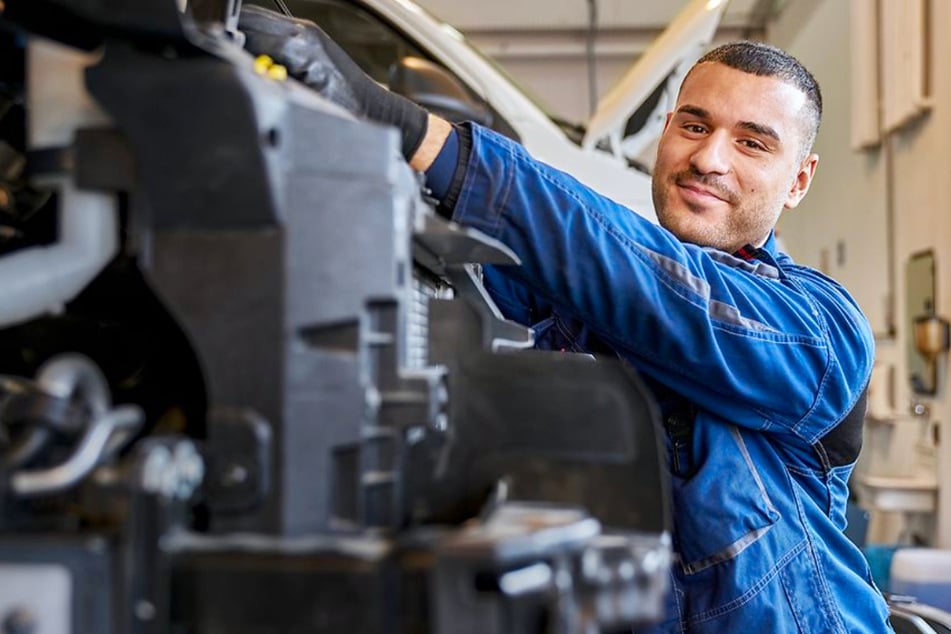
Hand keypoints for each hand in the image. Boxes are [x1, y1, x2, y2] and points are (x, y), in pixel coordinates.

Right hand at [238, 4, 428, 158]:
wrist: (375, 110)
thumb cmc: (347, 111)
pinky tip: (258, 58)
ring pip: (260, 21)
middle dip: (234, 36)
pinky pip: (274, 29)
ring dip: (246, 36)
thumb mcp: (304, 103)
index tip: (217, 54)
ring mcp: (307, 31)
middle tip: (223, 57)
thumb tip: (248, 72)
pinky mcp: (309, 36)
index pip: (248, 31)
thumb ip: (273, 81)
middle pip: (251, 20)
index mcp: (299, 46)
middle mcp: (303, 32)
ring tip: (239, 58)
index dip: (229, 43)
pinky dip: (260, 39)